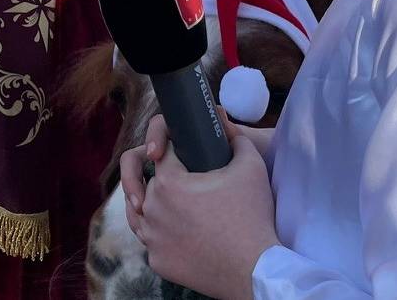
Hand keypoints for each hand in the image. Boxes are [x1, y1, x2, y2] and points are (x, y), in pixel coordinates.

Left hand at [119, 115, 278, 299]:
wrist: (255, 270)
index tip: (187, 152)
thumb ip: (235, 138)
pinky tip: (176, 230)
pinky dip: (162, 234)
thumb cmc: (253, 217)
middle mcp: (151, 209)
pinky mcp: (156, 261)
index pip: (163, 154)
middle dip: (167, 179)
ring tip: (173, 202)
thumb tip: (225, 125)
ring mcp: (151, 238)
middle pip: (151, 183)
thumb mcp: (251, 167)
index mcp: (168, 182)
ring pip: (142, 212)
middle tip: (189, 182)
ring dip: (154, 204)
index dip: (176, 149)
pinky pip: (152, 241)